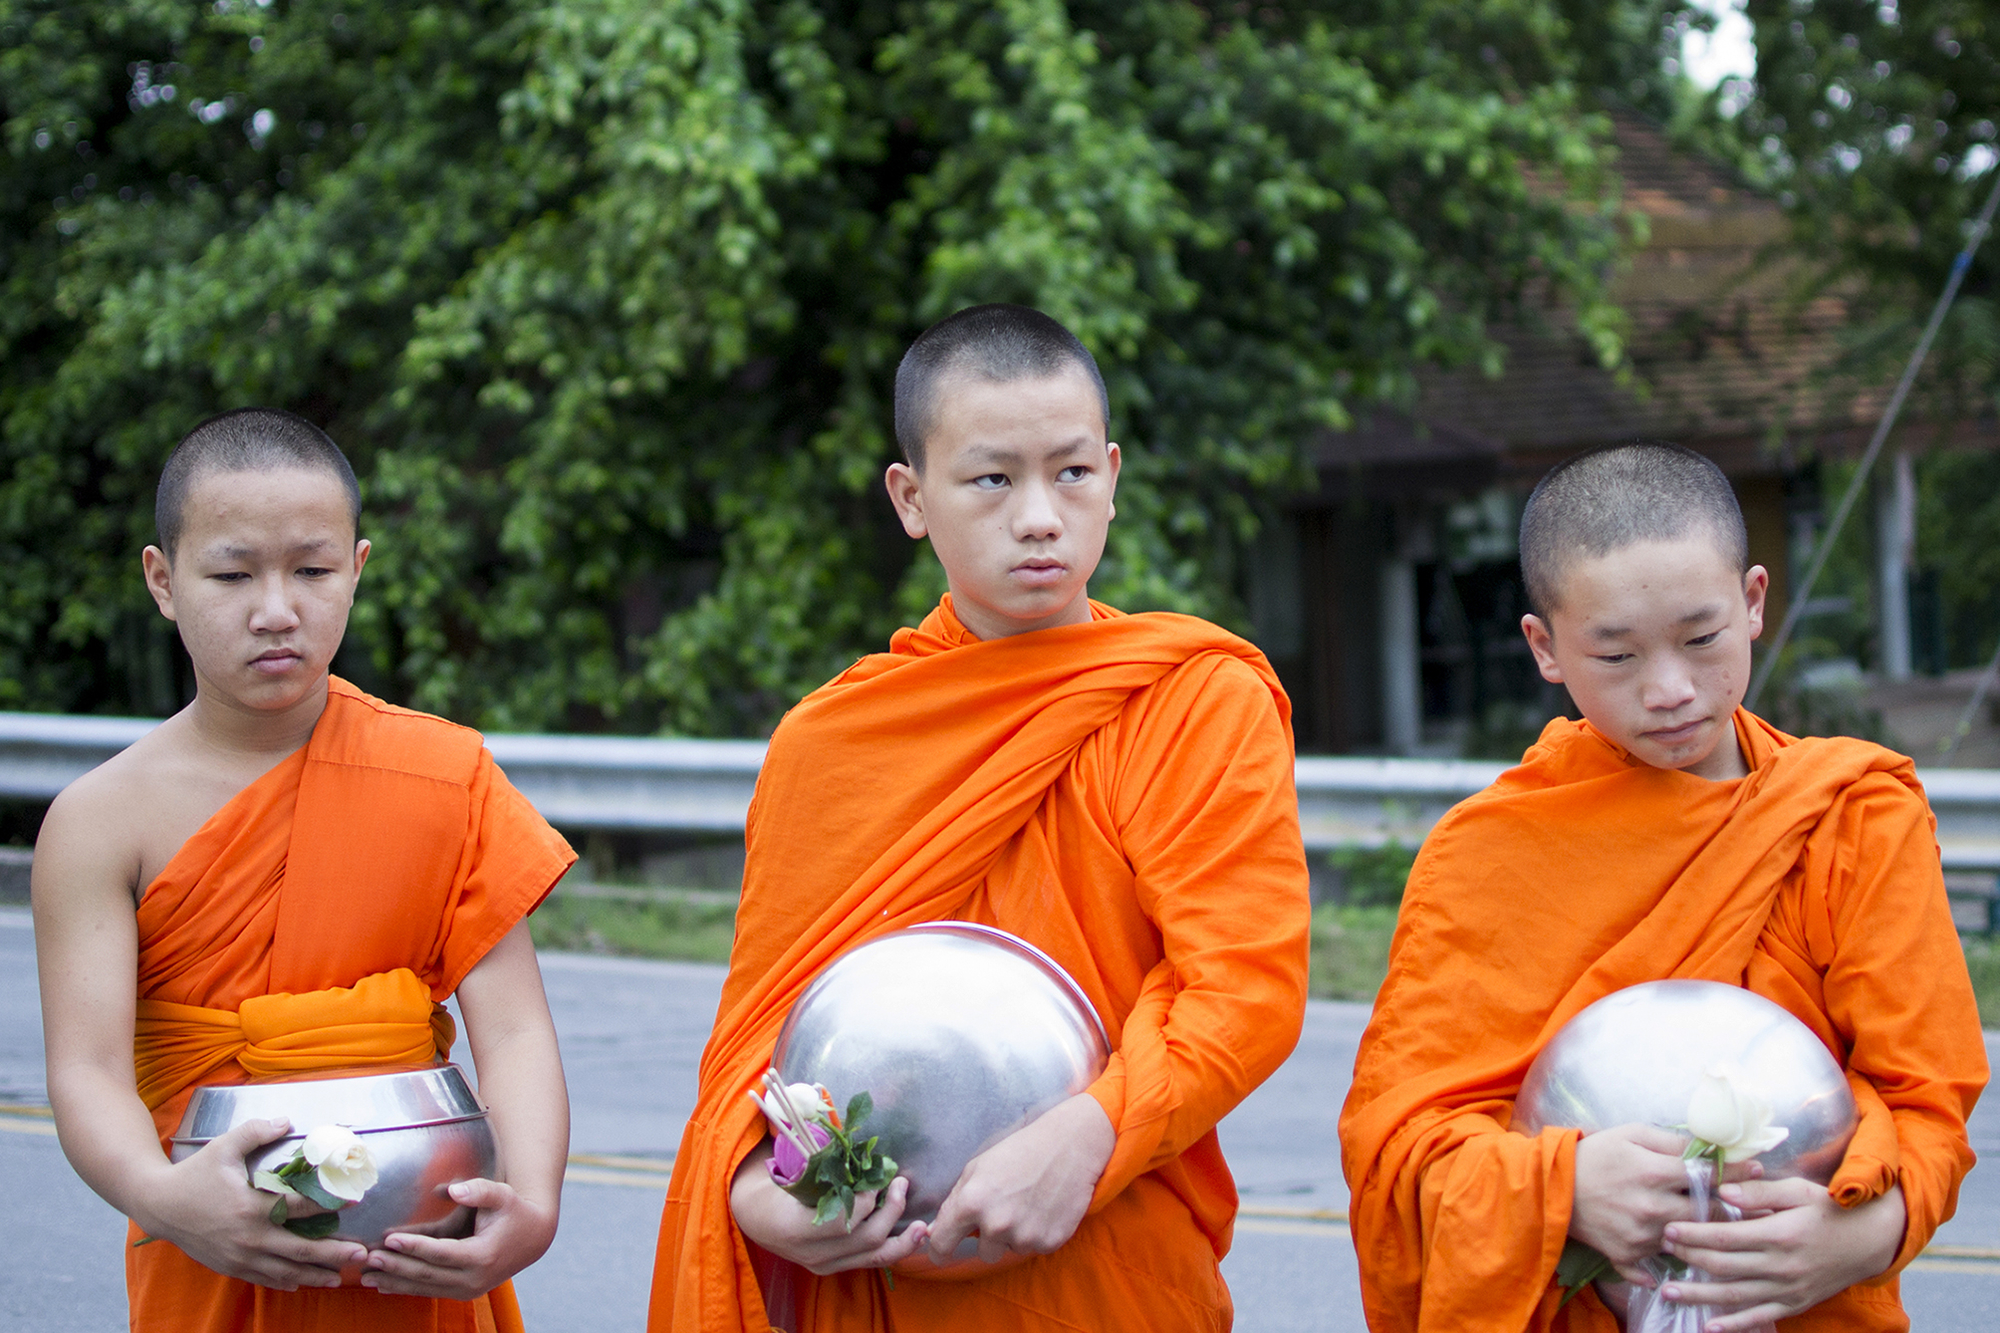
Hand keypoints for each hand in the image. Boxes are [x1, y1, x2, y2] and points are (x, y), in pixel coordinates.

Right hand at [133, 1117, 366, 1289]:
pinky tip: (302, 1282)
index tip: (353, 1201)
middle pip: (299, 1249)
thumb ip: (257, 1131)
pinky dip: (285, 1281)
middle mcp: (248, 1237)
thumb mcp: (224, 1147)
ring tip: (340, 1276)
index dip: (329, 1204)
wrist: (158, 1205)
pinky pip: (263, 1278)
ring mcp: (239, 1256)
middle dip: (333, 1253)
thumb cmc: (193, 1174)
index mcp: (250, 1207)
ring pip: (284, 1271)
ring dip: (314, 1274)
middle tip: (361, 1254)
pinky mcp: (229, 1266)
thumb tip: (287, 1121)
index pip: (299, 1207)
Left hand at [362, 1178, 556, 1298]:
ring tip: (366, 1276)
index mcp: (483, 1255)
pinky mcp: (462, 1292)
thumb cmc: (514, 1211)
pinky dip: (405, 1287)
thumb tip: (452, 1189)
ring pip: (425, 1288)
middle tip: (369, 1259)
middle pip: (428, 1274)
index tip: (389, 1238)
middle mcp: (474, 1279)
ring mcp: (468, 1289)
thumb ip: (479, 1190)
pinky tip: (384, 1284)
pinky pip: (430, 1290)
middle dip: (396, 1267)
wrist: (533, 1239)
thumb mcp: (502, 1194)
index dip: (414, 1246)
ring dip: (394, 1282)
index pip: (441, 1253)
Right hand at [729, 1142, 931, 1275]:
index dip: (867, 1201)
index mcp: (792, 1225)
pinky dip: (895, 1248)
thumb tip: (850, 1129)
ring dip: (903, 1238)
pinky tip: (913, 1237)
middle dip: (891, 1210)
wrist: (753, 1217)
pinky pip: (870, 1261)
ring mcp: (823, 1264)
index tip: (878, 1177)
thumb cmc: (773, 1183)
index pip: (842, 1222)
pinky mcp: (834, 1267)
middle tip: (900, 1183)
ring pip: (874, 1257)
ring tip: (924, 1223)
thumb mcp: (787, 1166)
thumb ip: (819, 1154)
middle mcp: (809, 1252)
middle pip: (865, 1238)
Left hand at [925, 1094, 1114, 1266]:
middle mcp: (996, 1225)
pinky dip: (1038, 1233)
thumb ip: (954, 1203)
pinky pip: (1034, 1248)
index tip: (943, 1251)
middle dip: (990, 1237)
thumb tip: (935, 1233)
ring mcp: (1024, 1236)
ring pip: (1010, 1250)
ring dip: (1015, 1235)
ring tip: (1028, 1204)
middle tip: (1006, 1208)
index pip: (941, 1246)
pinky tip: (1044, 1208)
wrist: (1070, 1146)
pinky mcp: (1049, 1243)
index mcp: (971, 1202)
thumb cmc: (1019, 1151)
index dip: (940, 1250)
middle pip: (983, 1252)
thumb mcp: (977, 1168)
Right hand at [1569, 1124, 1760, 1285]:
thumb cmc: (1595, 1154)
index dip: (1736, 1172)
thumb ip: (1672, 1141)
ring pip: (1688, 1240)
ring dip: (1704, 1235)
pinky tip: (1677, 1255)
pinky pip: (1656, 1267)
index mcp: (1652, 1172)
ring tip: (1722, 1229)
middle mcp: (1651, 1207)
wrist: (1550, 1186)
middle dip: (1729, 1208)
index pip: (1708, 1175)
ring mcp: (1640, 1235)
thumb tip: (1711, 1148)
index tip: (1757, 1170)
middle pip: (1707, 1214)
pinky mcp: (1627, 1255)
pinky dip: (1668, 1262)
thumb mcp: (1632, 1134)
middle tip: (1749, 1205)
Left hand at [1656, 1179, 1904, 1331]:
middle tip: (1660, 1249)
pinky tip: (1710, 1327)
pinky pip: (1760, 1317)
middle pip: (1724, 1266)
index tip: (1668, 1228)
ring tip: (1668, 1293)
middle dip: (1689, 1258)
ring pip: (1735, 1295)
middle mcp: (1781, 1266)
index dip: (1694, 1234)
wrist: (1871, 1241)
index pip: (1726, 1237)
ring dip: (1699, 1295)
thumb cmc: (1832, 1210)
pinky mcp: (1794, 1304)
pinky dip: (1734, 1324)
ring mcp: (1787, 1289)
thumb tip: (1723, 1190)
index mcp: (1780, 1234)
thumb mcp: (1799, 1191)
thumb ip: (1759, 1192)